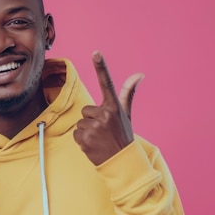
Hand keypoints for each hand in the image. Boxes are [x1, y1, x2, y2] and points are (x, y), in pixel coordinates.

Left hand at [73, 51, 144, 165]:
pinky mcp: (86, 139)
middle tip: (103, 132)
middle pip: (86, 110)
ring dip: (87, 132)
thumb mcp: (126, 114)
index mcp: (115, 106)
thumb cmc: (123, 136)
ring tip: (99, 140)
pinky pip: (76, 134)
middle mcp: (105, 114)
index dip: (101, 66)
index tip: (96, 52)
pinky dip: (82, 141)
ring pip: (80, 123)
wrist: (122, 162)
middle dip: (91, 121)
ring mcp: (95, 127)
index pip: (108, 82)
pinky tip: (94, 146)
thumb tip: (139, 74)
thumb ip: (127, 93)